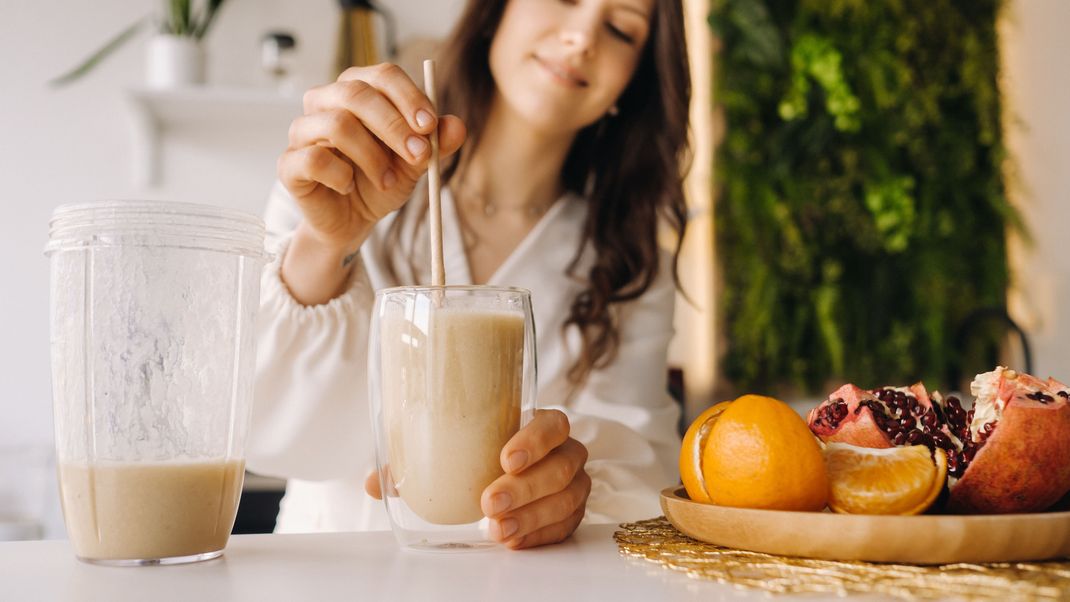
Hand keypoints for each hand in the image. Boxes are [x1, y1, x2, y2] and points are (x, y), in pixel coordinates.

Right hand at [278, 63, 466, 252]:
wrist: (353, 221)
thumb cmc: (380, 181)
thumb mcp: (415, 163)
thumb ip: (435, 143)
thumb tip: (457, 125)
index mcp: (357, 91)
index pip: (382, 75)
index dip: (408, 97)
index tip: (430, 126)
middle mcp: (325, 102)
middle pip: (355, 92)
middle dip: (394, 125)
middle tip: (419, 155)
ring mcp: (302, 131)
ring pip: (337, 124)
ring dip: (372, 156)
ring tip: (387, 180)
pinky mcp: (289, 163)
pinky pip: (315, 160)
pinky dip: (341, 176)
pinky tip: (349, 187)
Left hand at [363, 410, 591, 549]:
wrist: (509, 479)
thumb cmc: (481, 456)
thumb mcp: (451, 451)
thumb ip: (415, 462)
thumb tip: (375, 481)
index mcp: (541, 425)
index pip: (554, 423)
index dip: (535, 439)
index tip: (505, 458)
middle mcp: (564, 453)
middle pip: (561, 466)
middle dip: (525, 487)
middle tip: (489, 503)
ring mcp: (571, 486)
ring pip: (566, 500)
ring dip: (532, 516)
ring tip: (497, 530)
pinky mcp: (570, 516)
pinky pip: (564, 528)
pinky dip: (538, 536)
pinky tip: (513, 541)